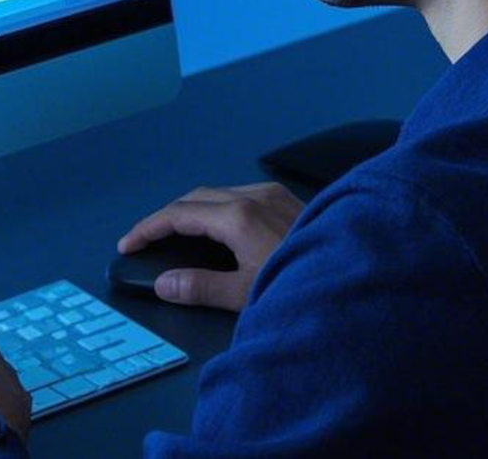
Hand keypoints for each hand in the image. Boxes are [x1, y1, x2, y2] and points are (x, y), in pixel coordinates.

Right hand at [117, 182, 305, 310]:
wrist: (359, 275)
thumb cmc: (300, 285)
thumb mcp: (244, 294)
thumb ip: (199, 287)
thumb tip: (164, 284)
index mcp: (237, 216)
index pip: (178, 214)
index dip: (148, 228)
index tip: (129, 244)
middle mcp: (254, 197)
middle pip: (195, 198)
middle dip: (167, 217)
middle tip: (148, 240)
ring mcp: (274, 195)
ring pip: (219, 194)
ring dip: (194, 211)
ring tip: (178, 235)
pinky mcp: (289, 201)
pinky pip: (242, 196)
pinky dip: (219, 209)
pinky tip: (220, 230)